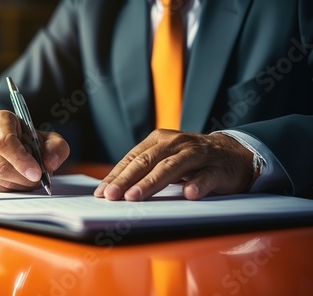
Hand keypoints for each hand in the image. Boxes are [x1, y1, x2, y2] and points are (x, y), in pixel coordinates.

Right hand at [0, 110, 69, 191]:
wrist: (12, 144)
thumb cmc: (29, 139)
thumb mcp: (48, 138)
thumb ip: (56, 147)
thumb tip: (50, 164)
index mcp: (0, 122)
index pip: (4, 142)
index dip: (21, 160)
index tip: (37, 172)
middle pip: (1, 166)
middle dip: (24, 177)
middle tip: (38, 178)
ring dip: (20, 184)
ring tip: (31, 177)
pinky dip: (12, 189)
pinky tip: (20, 181)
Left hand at [94, 129, 253, 200]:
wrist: (234, 154)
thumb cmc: (191, 160)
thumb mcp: (165, 159)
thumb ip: (143, 169)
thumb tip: (112, 189)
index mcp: (159, 140)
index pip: (133, 158)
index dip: (116, 175)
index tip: (102, 192)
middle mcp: (176, 143)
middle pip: (147, 162)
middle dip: (127, 180)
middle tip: (112, 196)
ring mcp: (198, 154)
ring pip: (171, 167)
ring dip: (152, 182)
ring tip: (135, 197)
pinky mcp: (218, 168)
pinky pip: (206, 176)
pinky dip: (197, 184)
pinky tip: (188, 194)